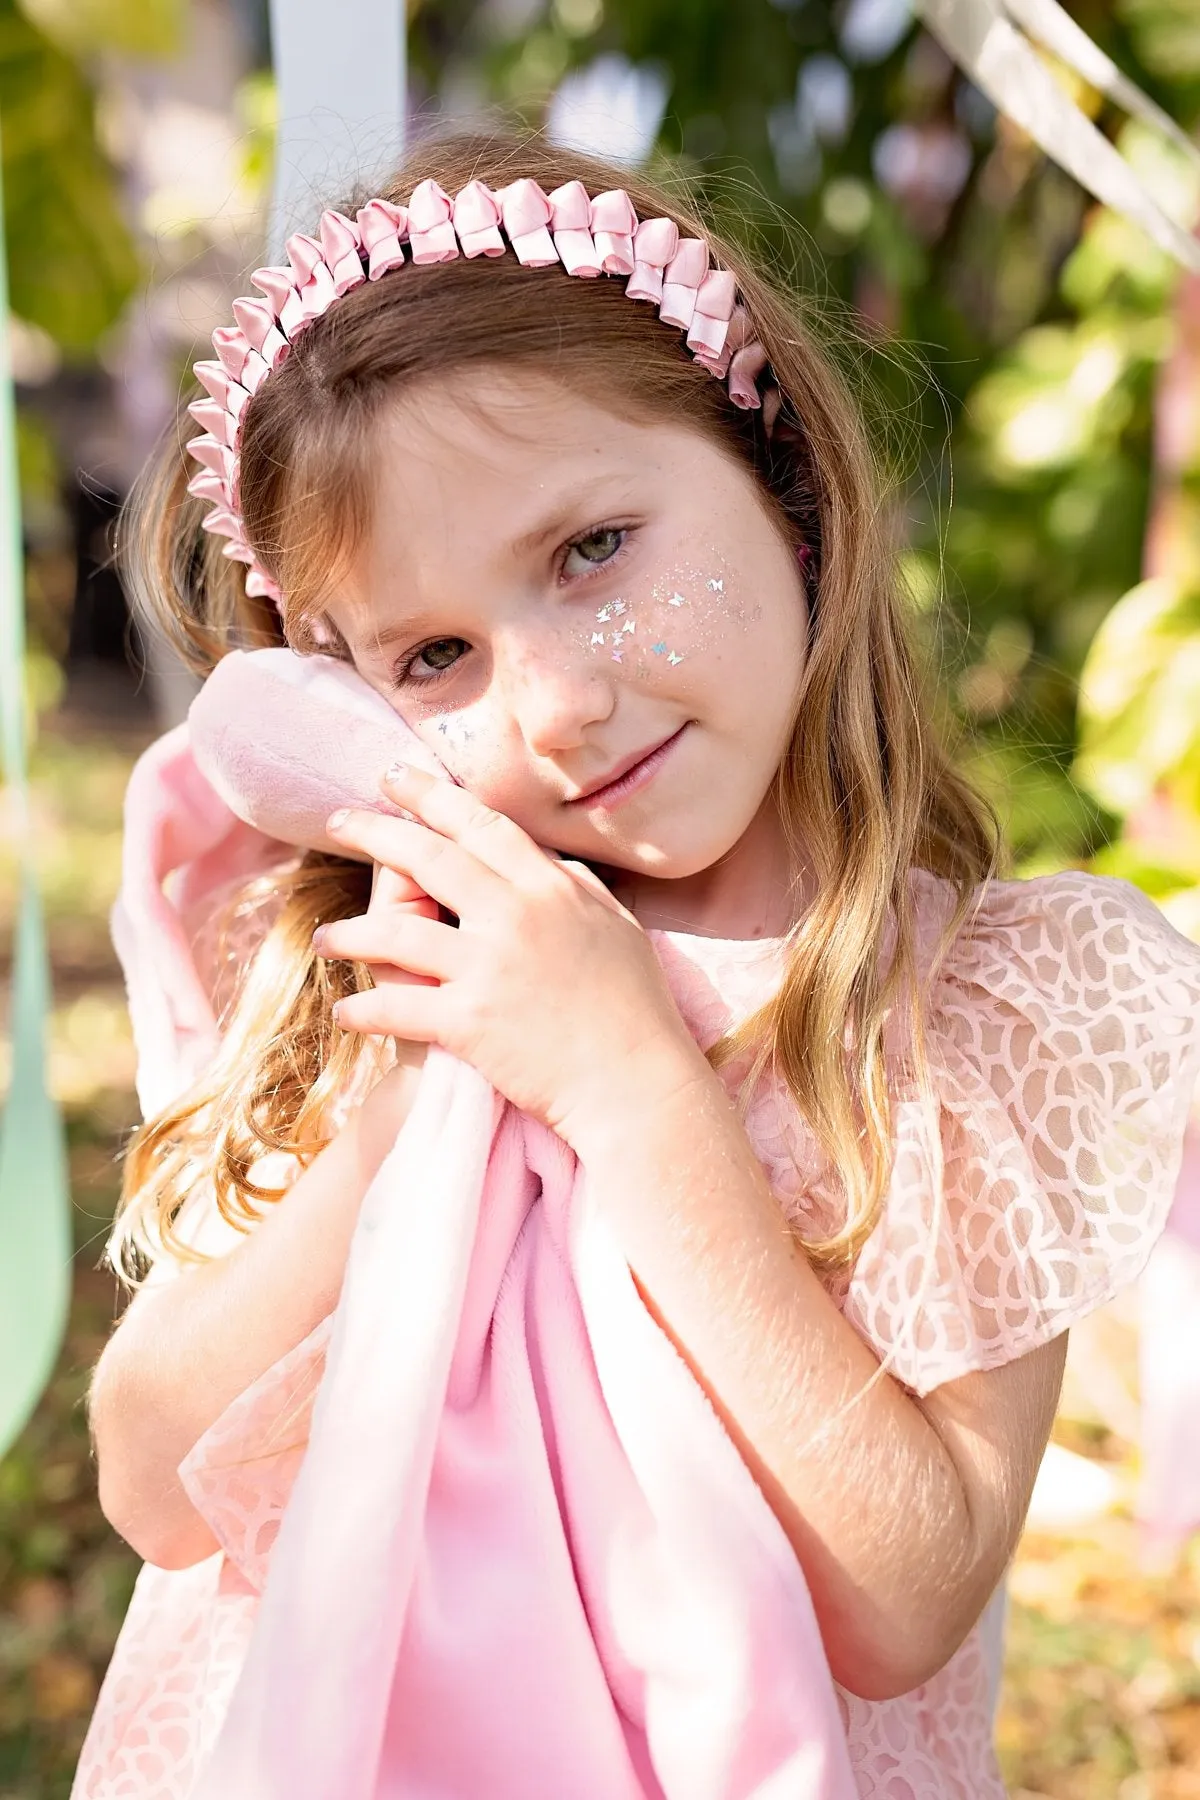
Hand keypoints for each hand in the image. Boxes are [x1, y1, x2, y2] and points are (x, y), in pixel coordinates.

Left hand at [314, 765, 710, 1149]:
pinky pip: (395, 1008)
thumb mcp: (618, 928)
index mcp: (552, 888)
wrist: (636, 1085)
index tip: (397, 777)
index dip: (433, 796)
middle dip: (376, 832)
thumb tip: (553, 862)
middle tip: (339, 820)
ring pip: (395, 933)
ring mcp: (489, 967)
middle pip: (430, 857)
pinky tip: (343, 1011)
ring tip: (325, 938)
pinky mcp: (469, 1021)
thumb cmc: (637, 1012)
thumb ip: (580, 888)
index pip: (482, 826)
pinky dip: (363, 1010)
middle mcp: (516, 915)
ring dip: (349, 934)